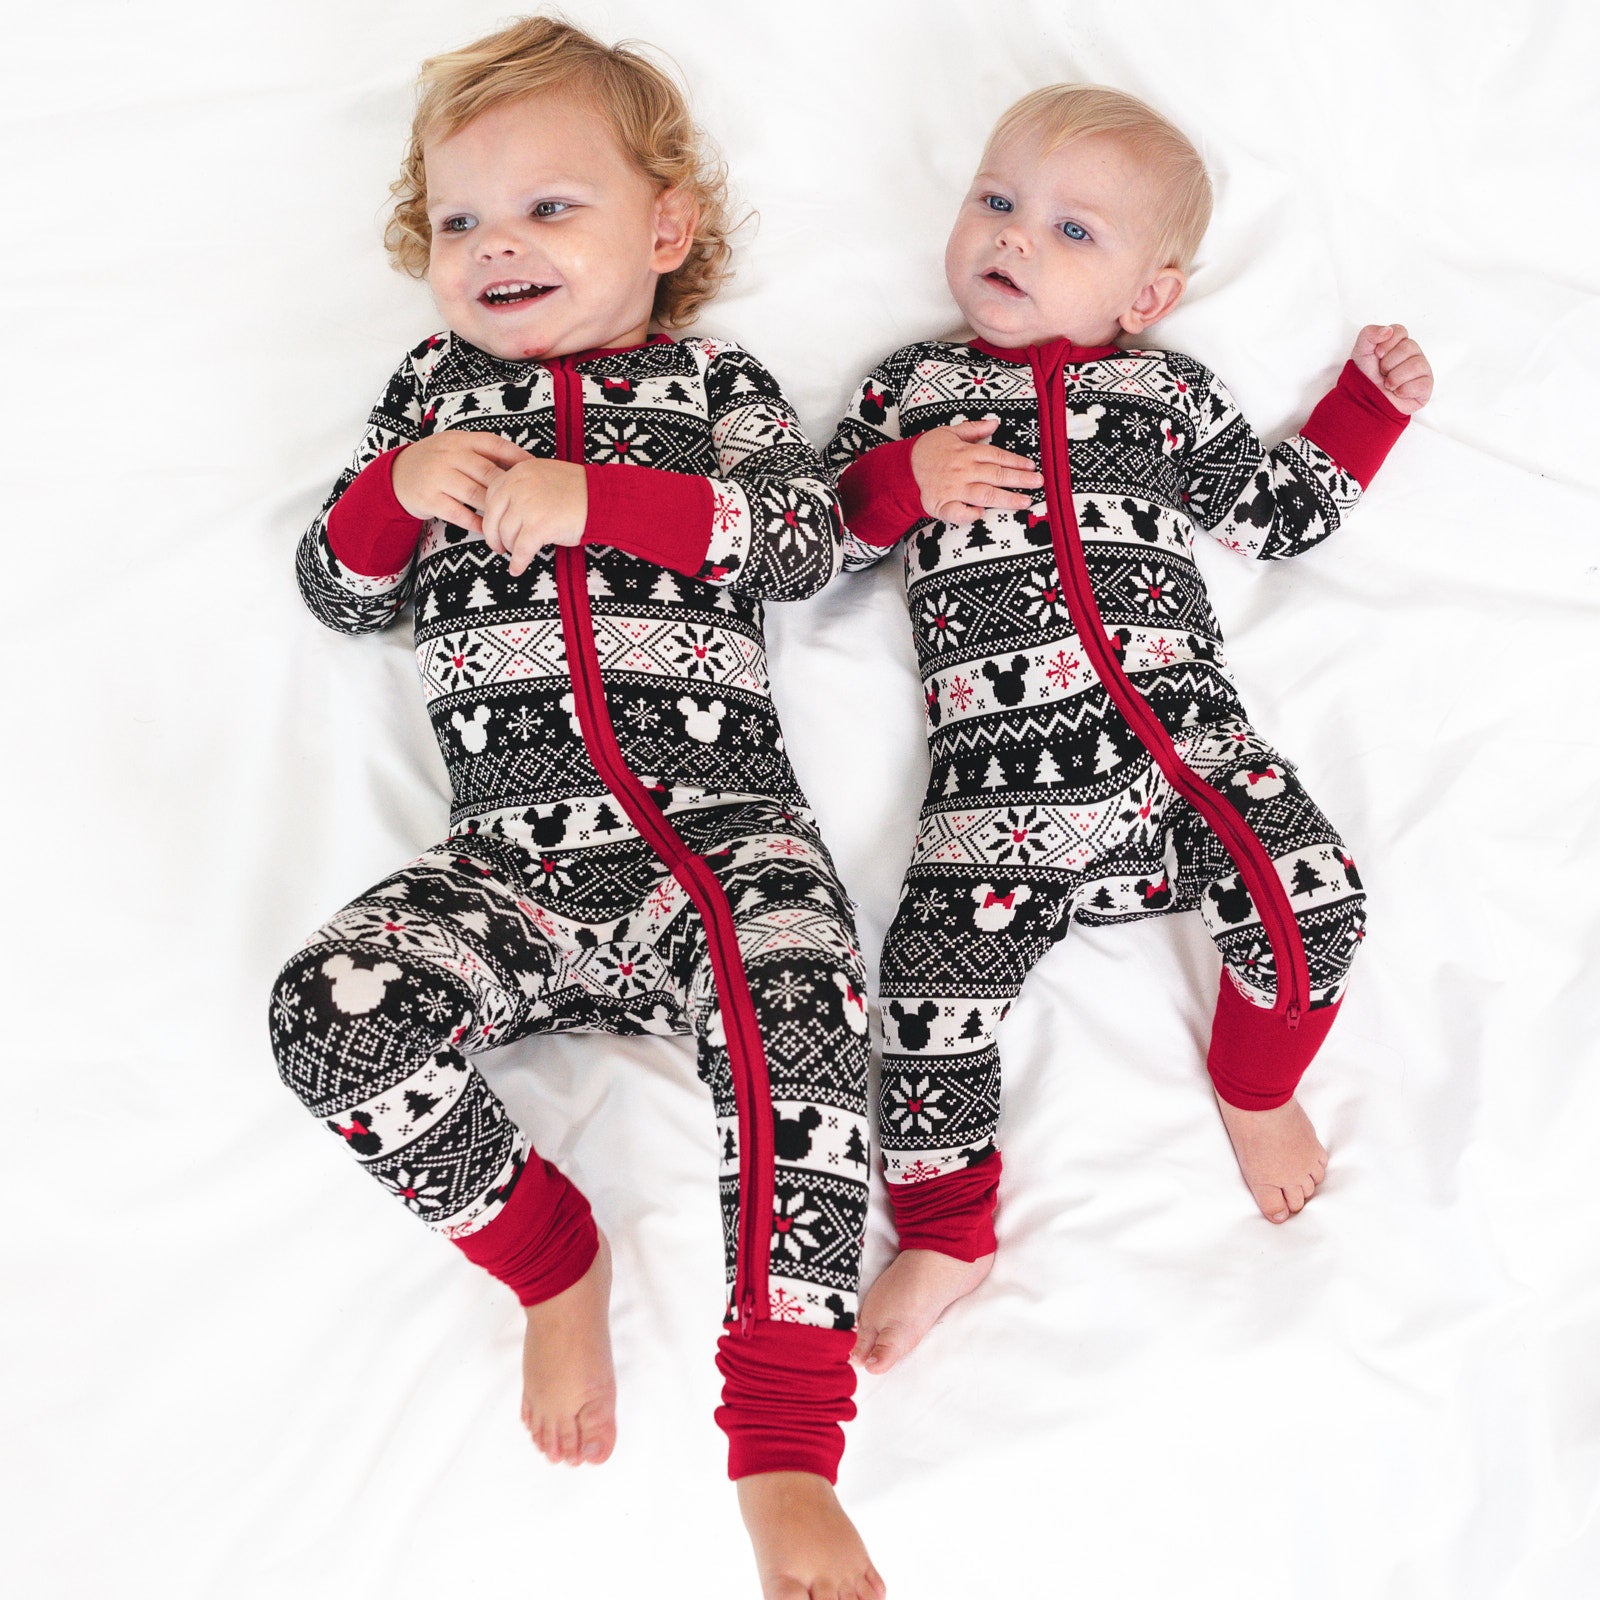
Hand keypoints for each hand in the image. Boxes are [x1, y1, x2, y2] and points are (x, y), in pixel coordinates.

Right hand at [390, 429, 531, 532]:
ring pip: (476, 494)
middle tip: (528, 503)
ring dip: (495, 509)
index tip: (536, 469)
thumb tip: (522, 465)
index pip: (494, 444)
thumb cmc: (436, 463)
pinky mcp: (429, 498)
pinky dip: (477, 522)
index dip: (517, 456)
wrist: (396, 476)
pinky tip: (488, 529)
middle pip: (488, 472)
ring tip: (510, 520)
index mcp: (459, 439)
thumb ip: (482, 453)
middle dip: (509, 489)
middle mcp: (448, 455)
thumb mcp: (455, 448)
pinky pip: (459, 513)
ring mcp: (437, 476)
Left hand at [480, 458, 588, 574]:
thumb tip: (507, 510)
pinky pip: (520, 550)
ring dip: (509, 549)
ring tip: (516, 555)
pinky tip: (517, 569)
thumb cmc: (580, 491)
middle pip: (492, 517)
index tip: (495, 527)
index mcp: (519, 471)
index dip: (490, 516)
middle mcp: (519, 486)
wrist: (604, 499)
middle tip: (499, 547)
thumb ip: (523, 485)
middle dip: (493, 537)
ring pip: (505, 535)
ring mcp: (527, 506)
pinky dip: (517, 563)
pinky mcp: (539, 527)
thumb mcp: (545, 476)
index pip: (492, 495)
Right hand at [910, 418, 1043, 524]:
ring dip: (1006, 498)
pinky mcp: (941, 505)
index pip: (997, 456)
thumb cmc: (928, 450)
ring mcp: (953, 489)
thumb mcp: (950, 432)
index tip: (1032, 467)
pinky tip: (981, 515)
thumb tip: (995, 423)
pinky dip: (968, 514)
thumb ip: (974, 429)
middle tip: (1039, 483)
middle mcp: (963, 470)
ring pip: (984, 494)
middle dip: (1020, 479)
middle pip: (996, 475)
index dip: (1016, 462)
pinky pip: (956, 512)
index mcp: (967, 452)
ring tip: (1025, 502)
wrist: (902, 468)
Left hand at [1351, 324, 1432, 414]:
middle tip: (1382, 373)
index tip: (1377, 355)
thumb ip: (1368, 334)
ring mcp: (1422, 369)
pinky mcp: (1426, 386)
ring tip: (1388, 384)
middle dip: (1388, 363)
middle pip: (1408, 347)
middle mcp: (1413, 354)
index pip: (1400, 331)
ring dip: (1394, 378)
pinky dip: (1403, 391)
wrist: (1366, 402)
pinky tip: (1397, 392)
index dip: (1387, 343)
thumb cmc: (1366, 378)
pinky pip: (1420, 384)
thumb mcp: (1361, 352)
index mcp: (1399, 343)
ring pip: (1416, 365)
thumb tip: (1387, 330)